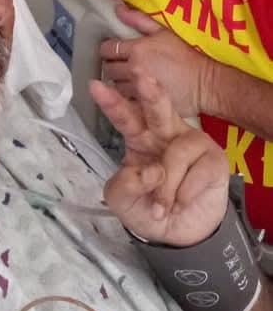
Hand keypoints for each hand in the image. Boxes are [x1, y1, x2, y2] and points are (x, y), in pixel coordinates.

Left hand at [90, 73, 228, 246]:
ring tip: (161, 208)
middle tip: (143, 78)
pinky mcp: (214, 159)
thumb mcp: (122, 199)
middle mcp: (165, 133)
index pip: (124, 117)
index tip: (95, 86)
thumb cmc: (147, 208)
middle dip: (151, 93)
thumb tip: (150, 172)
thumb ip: (124, 184)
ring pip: (176, 155)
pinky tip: (181, 203)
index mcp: (139, 136)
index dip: (112, 102)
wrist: (178, 232)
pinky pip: (196, 174)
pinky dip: (184, 195)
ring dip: (166, 188)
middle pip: (159, 109)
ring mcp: (191, 144)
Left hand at [100, 5, 210, 117]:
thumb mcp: (165, 31)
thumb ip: (139, 20)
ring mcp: (137, 89)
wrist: (205, 82)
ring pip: (115, 85)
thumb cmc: (188, 54)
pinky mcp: (144, 105)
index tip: (113, 50)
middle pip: (108, 68)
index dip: (107, 49)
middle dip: (111, 65)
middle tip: (120, 63)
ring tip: (128, 78)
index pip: (108, 49)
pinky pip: (126, 100)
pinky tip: (136, 91)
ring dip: (118, 81)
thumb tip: (118, 9)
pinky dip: (127, 95)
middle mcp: (132, 69)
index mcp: (137, 49)